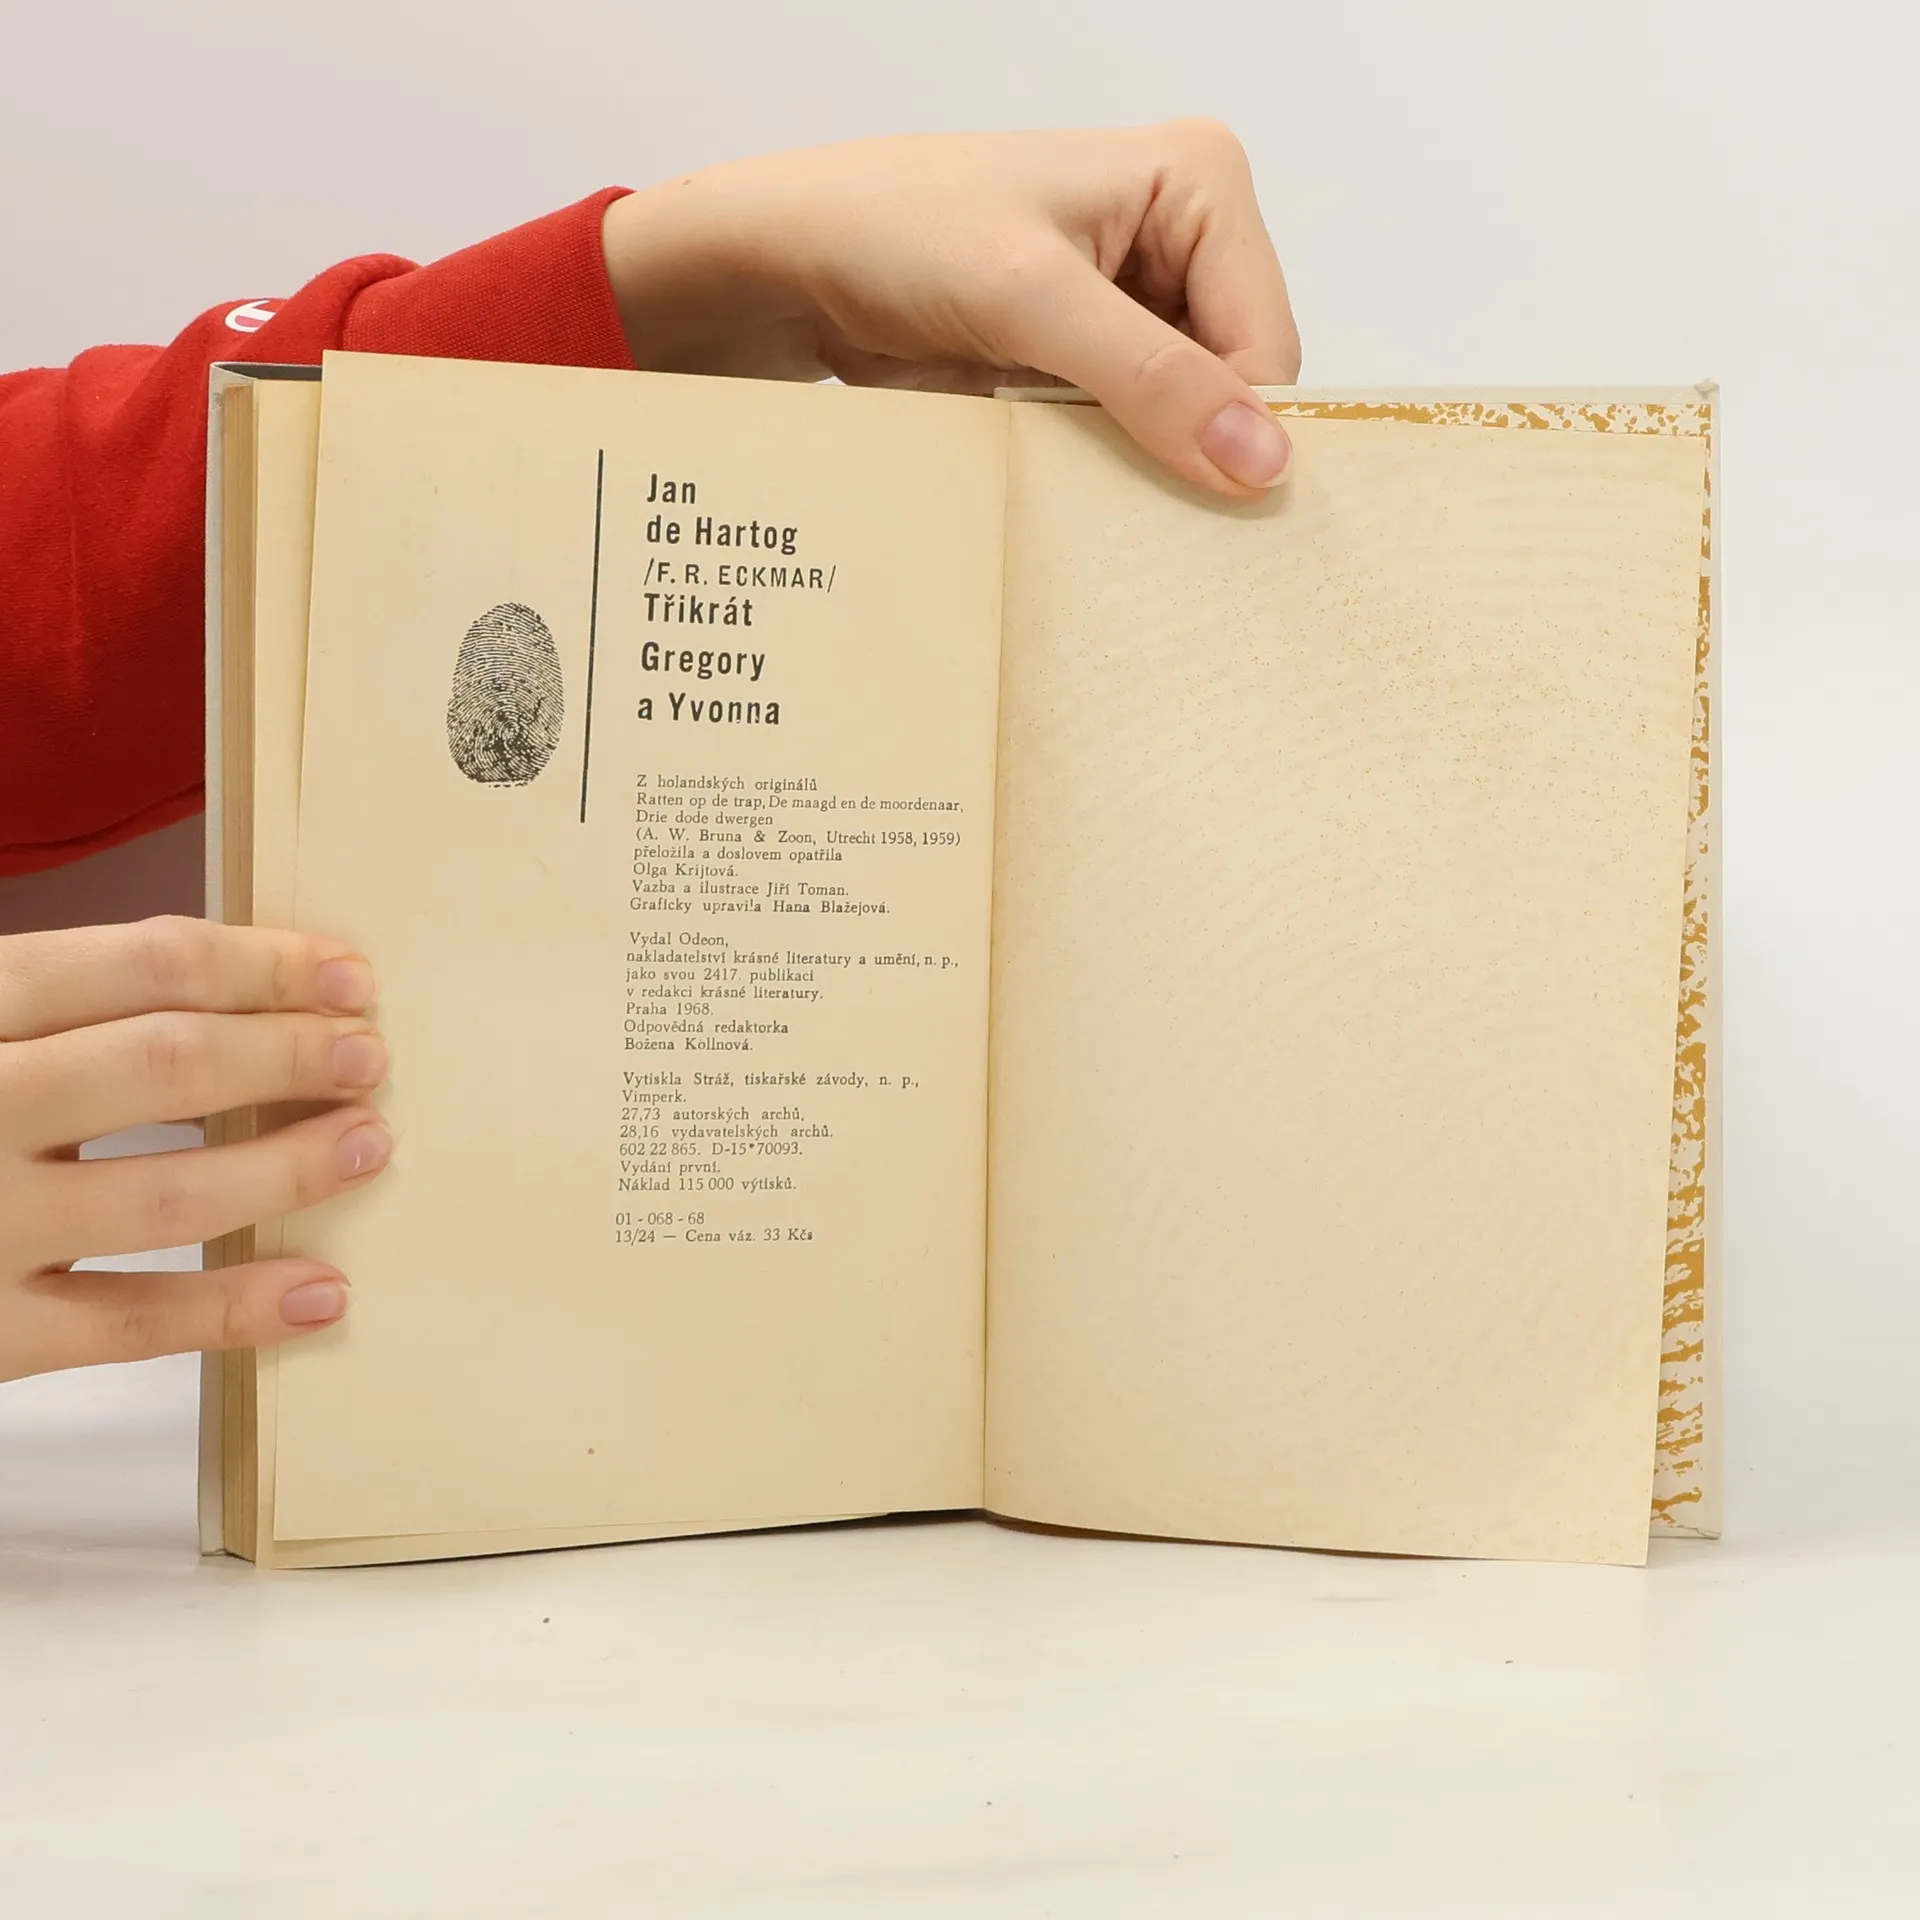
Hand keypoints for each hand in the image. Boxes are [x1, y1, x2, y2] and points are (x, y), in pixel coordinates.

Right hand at [0, 917, 391, 1382]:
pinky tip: (323, 1291)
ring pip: (165, 1196)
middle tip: (369, 1056)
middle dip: (288, 1056)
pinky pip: (128, 1327)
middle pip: (166, 1066)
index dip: (261, 966)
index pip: (138, 965)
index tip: (344, 975)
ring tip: (368, 1143)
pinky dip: (236, 1310)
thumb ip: (50, 1005)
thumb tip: (230, 984)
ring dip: (287, 1167)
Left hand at [601, 121, 1300, 498]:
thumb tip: (1260, 459)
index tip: (1201, 504)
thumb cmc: (895, 231)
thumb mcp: (1030, 301)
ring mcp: (1135, 298)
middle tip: (1139, 507)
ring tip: (1089, 489)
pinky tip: (1070, 482)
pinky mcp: (1088, 352)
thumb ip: (1152, 379)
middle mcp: (1181, 233)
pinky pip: (1132, 429)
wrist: (793, 260)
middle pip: (1237, 381)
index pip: (1269, 340)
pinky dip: (1107, 466)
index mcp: (1200, 181)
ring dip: (1146, 463)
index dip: (1239, 427)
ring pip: (1187, 415)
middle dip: (1194, 445)